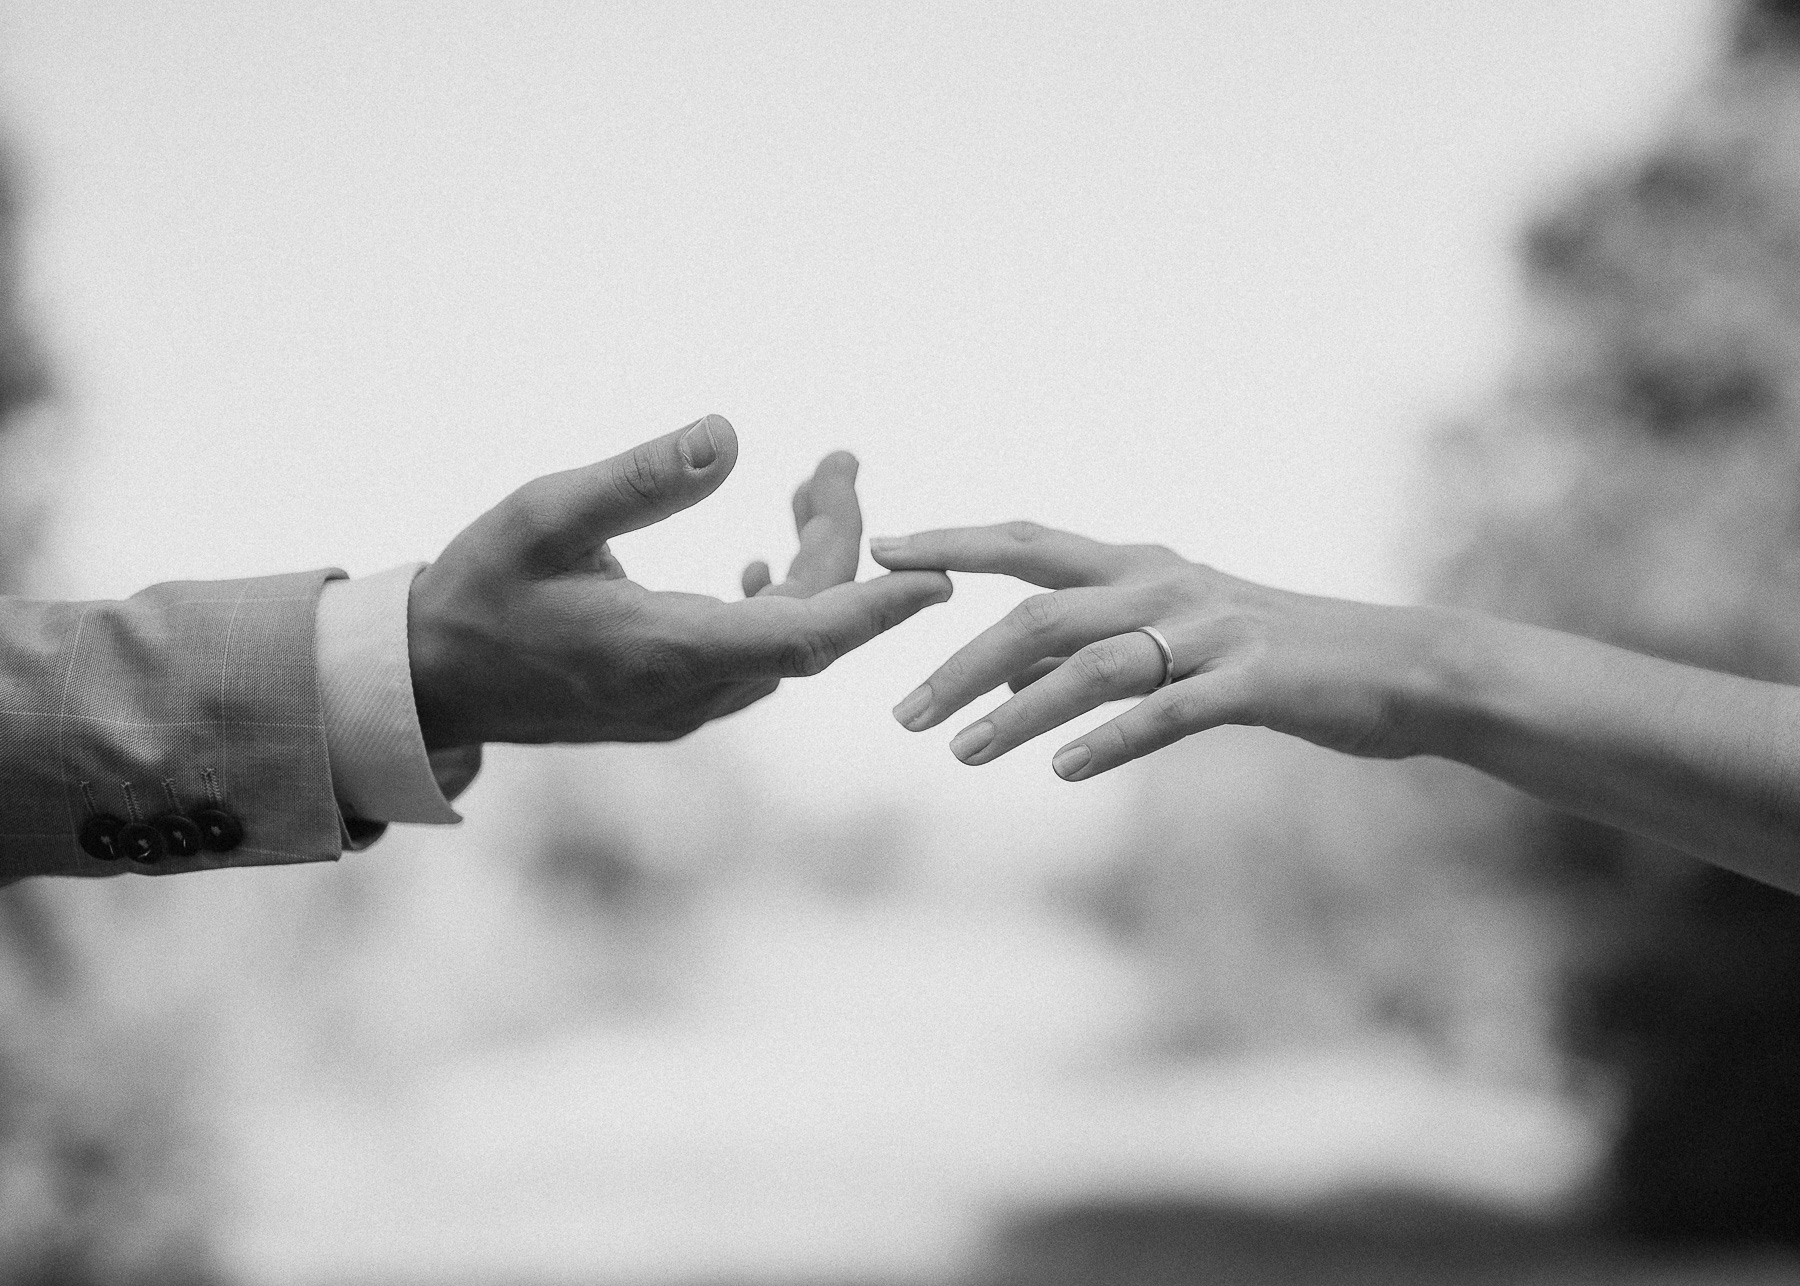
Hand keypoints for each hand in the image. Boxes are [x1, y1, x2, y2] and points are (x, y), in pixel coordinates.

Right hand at [408, 415, 951, 748]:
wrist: (430, 682)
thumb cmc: (479, 590)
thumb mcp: (544, 515)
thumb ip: (638, 478)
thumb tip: (731, 432)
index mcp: (667, 649)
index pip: (808, 636)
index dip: (879, 606)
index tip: (943, 576)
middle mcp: (692, 691)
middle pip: (811, 625)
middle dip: (842, 542)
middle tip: (837, 461)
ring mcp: (688, 707)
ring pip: (790, 642)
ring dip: (815, 572)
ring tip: (812, 489)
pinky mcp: (676, 706)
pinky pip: (760, 659)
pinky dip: (783, 606)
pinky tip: (764, 567)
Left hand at [872, 521, 1456, 779]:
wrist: (1400, 666)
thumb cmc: (1275, 655)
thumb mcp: (1175, 639)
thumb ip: (1091, 652)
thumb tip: (1002, 686)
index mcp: (1141, 566)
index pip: (1027, 543)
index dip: (953, 541)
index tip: (882, 550)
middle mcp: (1164, 586)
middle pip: (1039, 615)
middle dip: (960, 662)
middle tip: (901, 715)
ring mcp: (1209, 631)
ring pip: (1091, 667)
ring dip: (1017, 713)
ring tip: (960, 754)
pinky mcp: (1252, 681)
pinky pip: (1168, 711)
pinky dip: (1111, 740)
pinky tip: (1062, 770)